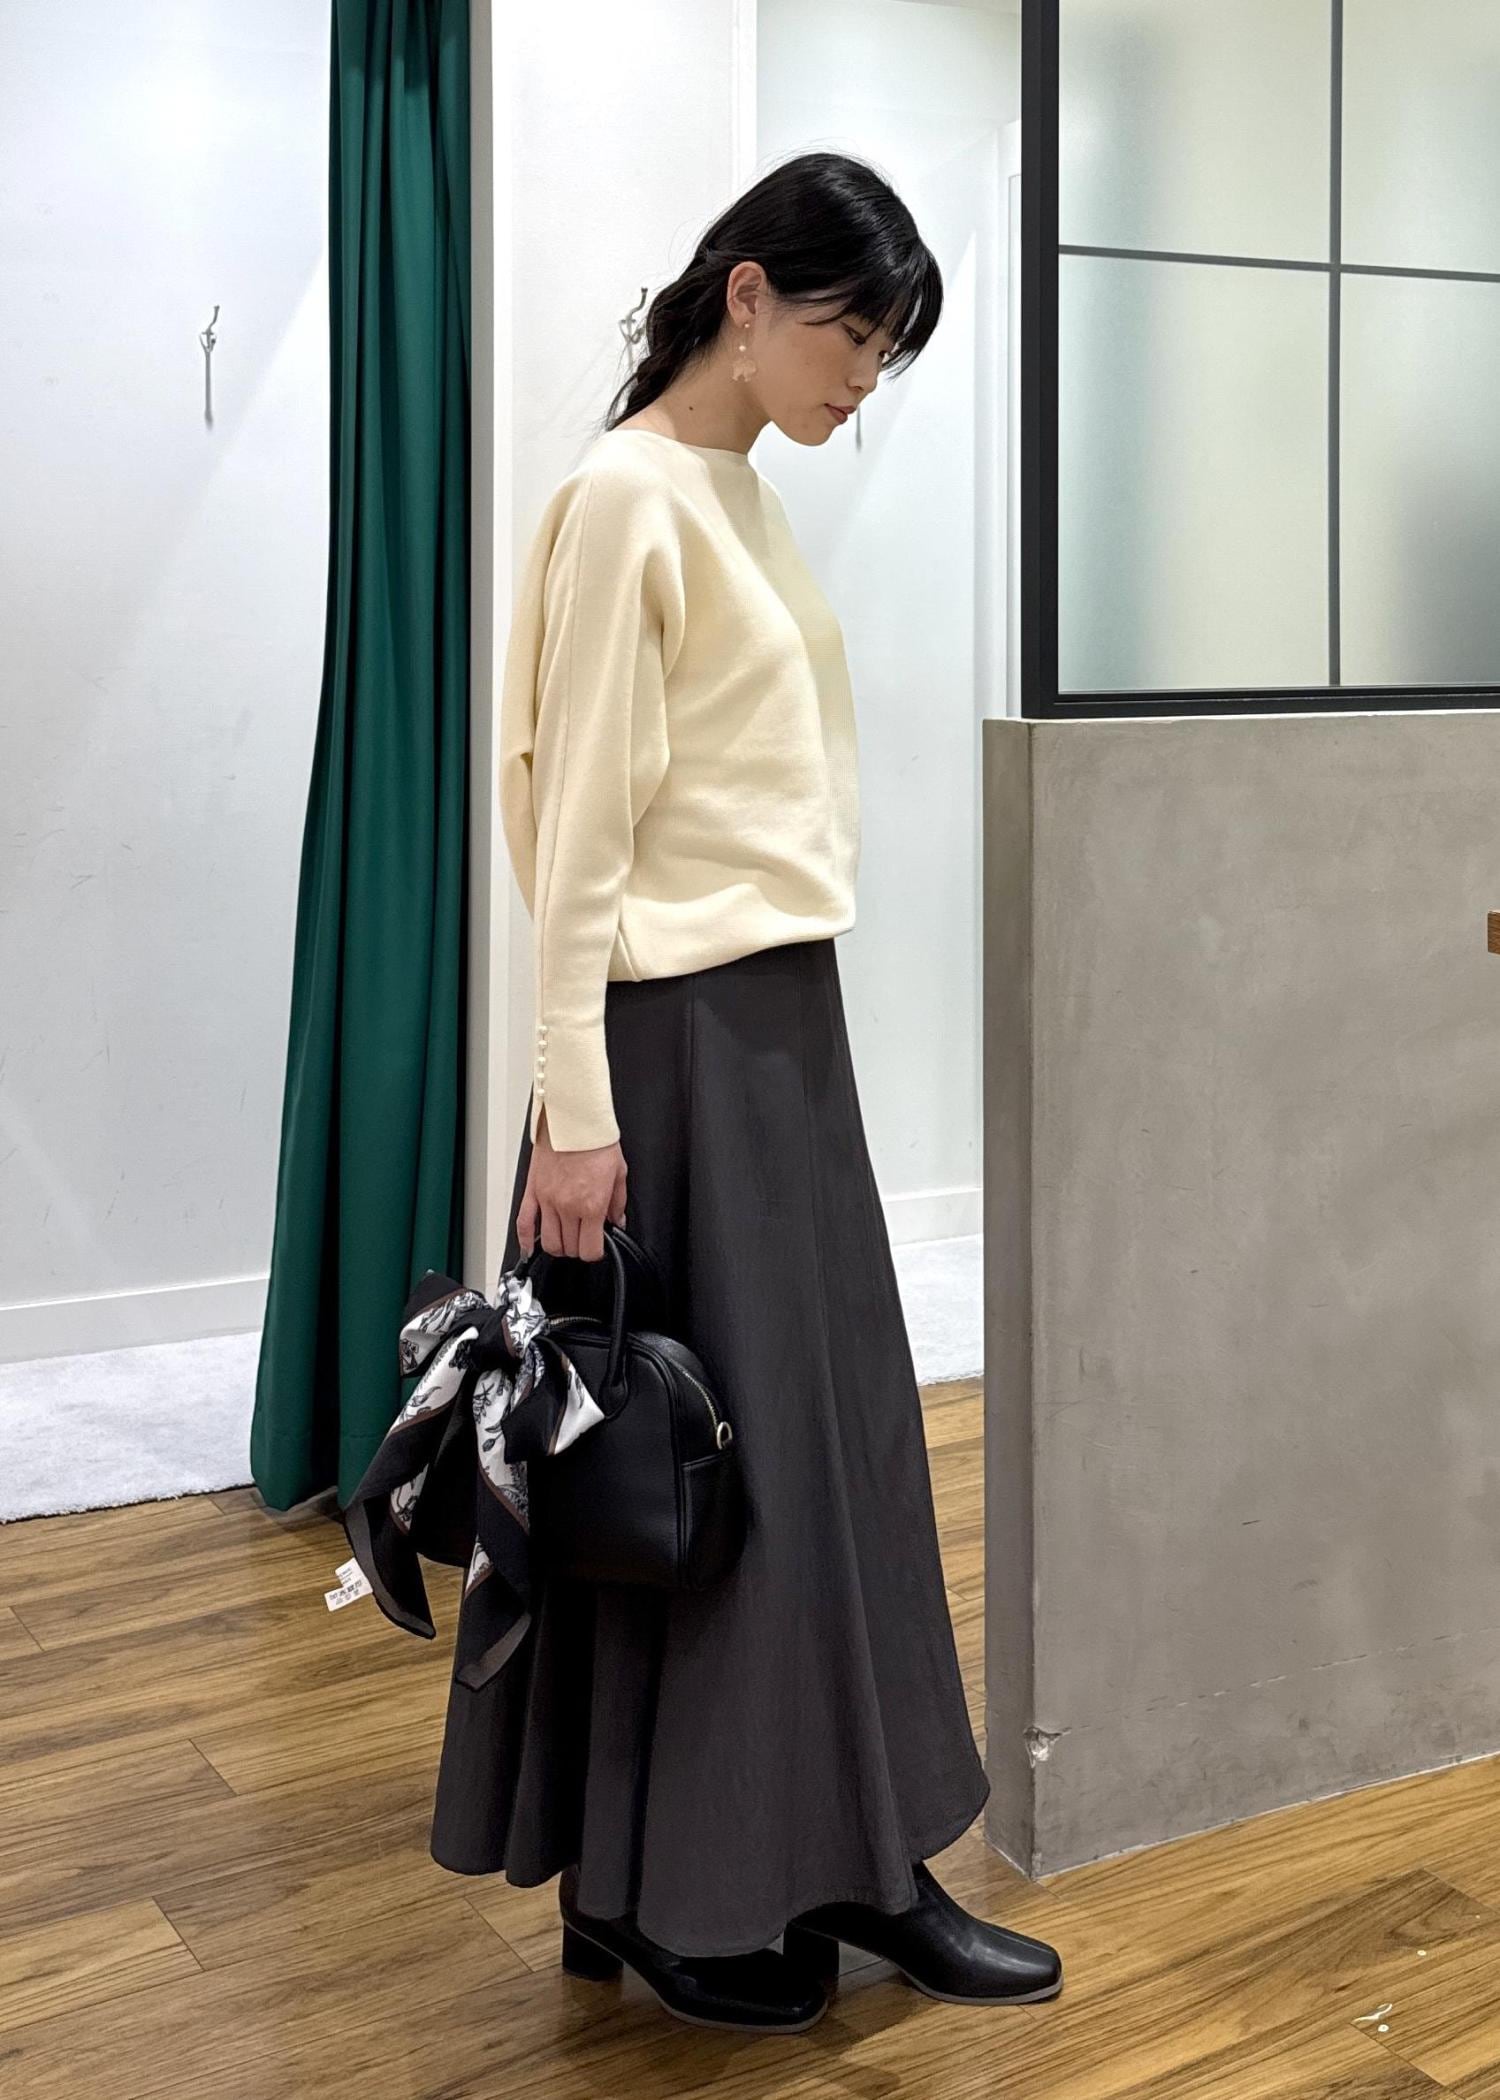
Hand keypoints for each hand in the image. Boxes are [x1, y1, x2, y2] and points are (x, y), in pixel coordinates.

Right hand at [515, 1105, 627, 1262]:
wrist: (574, 1120)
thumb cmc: (595, 1140)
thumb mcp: (619, 1172)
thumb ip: (617, 1202)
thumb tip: (617, 1220)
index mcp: (591, 1205)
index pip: (590, 1249)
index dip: (595, 1252)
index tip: (598, 1245)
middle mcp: (567, 1207)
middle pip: (569, 1248)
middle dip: (578, 1247)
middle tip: (584, 1237)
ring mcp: (547, 1201)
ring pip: (548, 1242)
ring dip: (558, 1246)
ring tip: (565, 1238)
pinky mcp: (533, 1192)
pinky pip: (524, 1223)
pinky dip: (525, 1241)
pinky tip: (530, 1247)